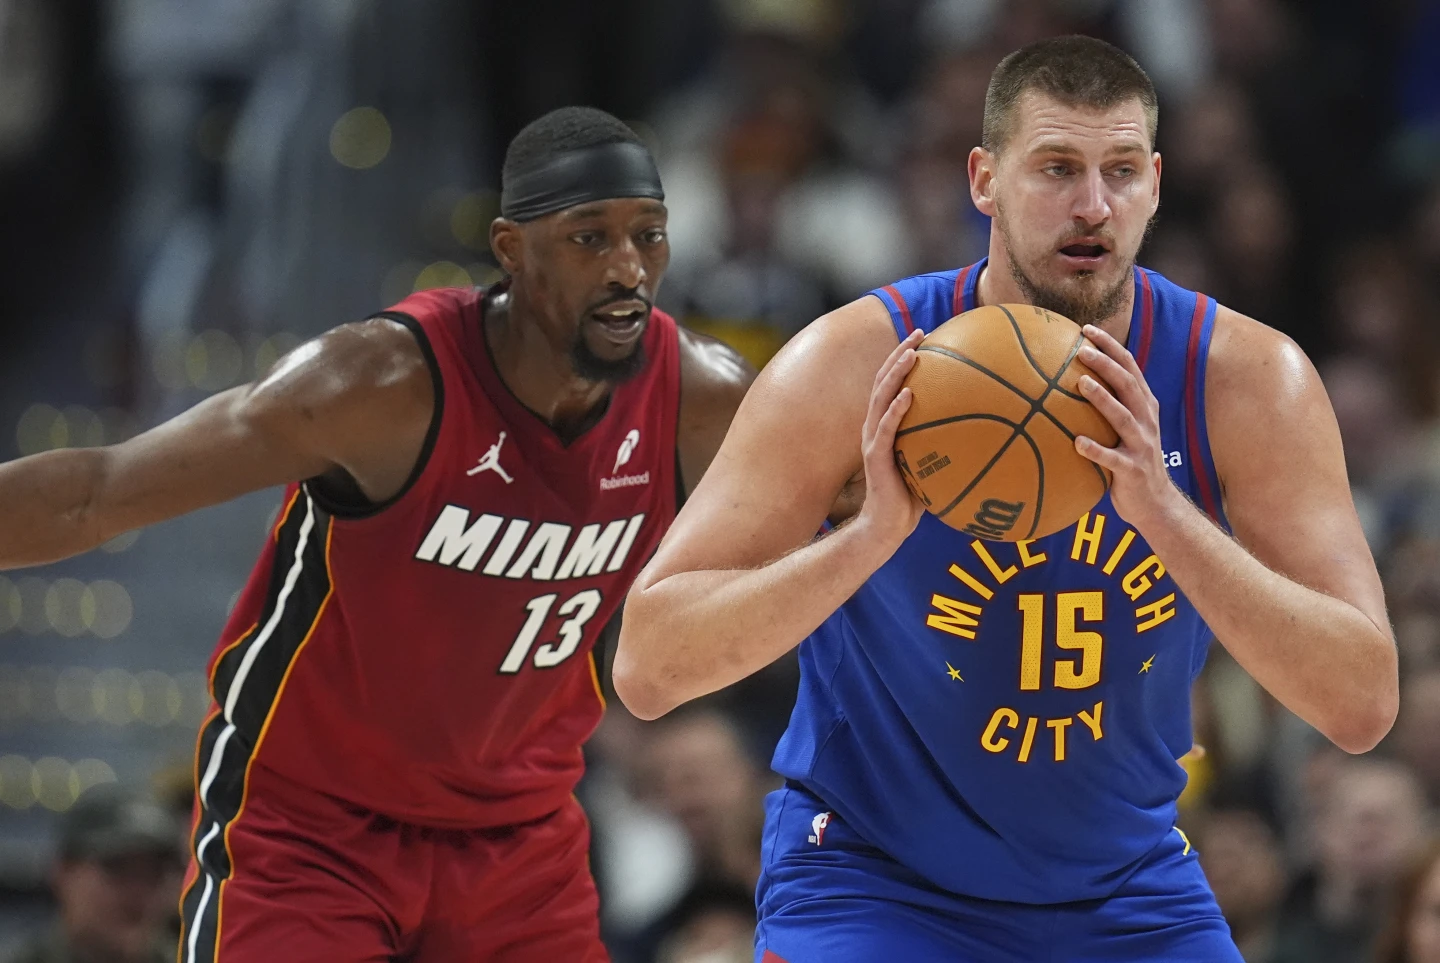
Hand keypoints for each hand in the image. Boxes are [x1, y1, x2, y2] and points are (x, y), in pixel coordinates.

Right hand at [856, 329, 925, 548]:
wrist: (887, 526)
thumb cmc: (913, 497)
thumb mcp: (932, 463)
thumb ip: (947, 442)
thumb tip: (988, 429)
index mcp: (886, 424)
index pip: (893, 382)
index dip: (905, 356)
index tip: (926, 336)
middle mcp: (875, 426)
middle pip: (884, 379)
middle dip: (901, 352)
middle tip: (920, 331)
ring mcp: (872, 440)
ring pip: (881, 397)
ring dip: (896, 373)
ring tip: (912, 353)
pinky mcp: (875, 457)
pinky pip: (885, 429)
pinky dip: (895, 410)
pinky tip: (909, 395)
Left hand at [1074, 324, 1184, 530]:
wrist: (1155, 503)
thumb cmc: (1129, 461)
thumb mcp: (1124, 430)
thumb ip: (1107, 407)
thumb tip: (1065, 383)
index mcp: (1144, 407)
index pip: (1129, 368)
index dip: (1111, 347)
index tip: (1086, 329)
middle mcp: (1146, 421)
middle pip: (1128, 385)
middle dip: (1107, 364)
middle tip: (1081, 350)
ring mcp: (1142, 445)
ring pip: (1122, 417)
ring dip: (1102, 399)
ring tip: (1080, 384)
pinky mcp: (1132, 470)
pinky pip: (1112, 458)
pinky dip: (1096, 450)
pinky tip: (1076, 443)